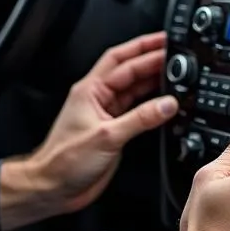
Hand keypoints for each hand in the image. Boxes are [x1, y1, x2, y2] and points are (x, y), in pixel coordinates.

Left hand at [0, 32, 178, 230]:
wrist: (53, 187)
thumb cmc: (64, 161)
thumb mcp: (106, 136)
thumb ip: (140, 119)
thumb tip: (167, 104)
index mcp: (90, 90)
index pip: (122, 62)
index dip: (145, 50)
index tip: (166, 43)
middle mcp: (97, 98)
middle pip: (128, 69)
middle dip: (151, 57)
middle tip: (175, 51)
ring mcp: (105, 113)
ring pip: (133, 88)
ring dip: (153, 79)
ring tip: (176, 72)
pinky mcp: (112, 130)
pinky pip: (136, 109)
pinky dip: (151, 103)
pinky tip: (164, 102)